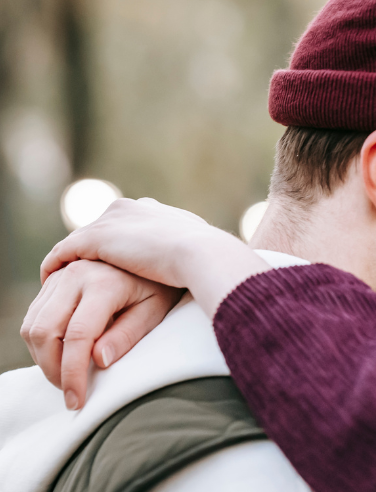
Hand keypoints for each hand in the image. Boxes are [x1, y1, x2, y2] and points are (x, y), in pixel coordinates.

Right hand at [21, 260, 183, 408]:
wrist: (155, 253)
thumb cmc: (158, 287)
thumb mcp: (153, 311)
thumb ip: (126, 336)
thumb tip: (98, 361)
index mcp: (104, 284)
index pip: (78, 336)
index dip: (73, 373)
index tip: (76, 400)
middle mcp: (76, 275)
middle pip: (44, 331)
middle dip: (51, 369)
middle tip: (70, 391)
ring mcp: (61, 275)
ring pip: (32, 325)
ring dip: (42, 357)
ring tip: (67, 376)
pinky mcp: (53, 280)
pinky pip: (33, 317)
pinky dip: (40, 342)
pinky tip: (61, 356)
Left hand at [40, 198, 270, 320]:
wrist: (202, 254)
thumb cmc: (208, 259)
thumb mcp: (197, 251)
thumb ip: (186, 251)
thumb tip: (194, 261)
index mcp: (154, 210)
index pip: (126, 226)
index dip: (117, 246)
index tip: (110, 264)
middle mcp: (129, 208)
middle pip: (99, 230)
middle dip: (90, 251)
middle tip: (78, 277)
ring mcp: (110, 221)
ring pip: (78, 241)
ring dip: (69, 261)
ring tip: (60, 284)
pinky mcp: (96, 238)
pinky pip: (63, 253)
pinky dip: (55, 266)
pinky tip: (50, 284)